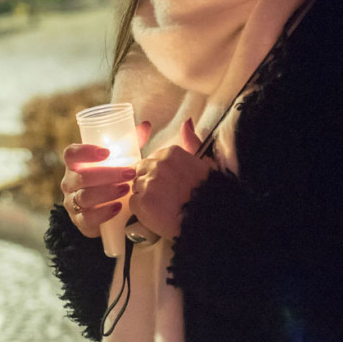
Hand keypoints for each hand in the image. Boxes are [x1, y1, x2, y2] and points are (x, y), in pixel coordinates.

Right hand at [61, 121, 151, 236]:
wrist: (103, 209)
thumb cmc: (111, 178)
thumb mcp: (119, 161)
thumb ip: (130, 143)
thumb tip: (146, 125)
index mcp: (76, 164)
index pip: (71, 154)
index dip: (85, 152)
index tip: (106, 152)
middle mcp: (70, 182)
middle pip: (82, 177)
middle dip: (107, 174)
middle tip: (129, 174)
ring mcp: (72, 202)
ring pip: (85, 197)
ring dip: (107, 192)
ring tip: (126, 189)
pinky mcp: (79, 221)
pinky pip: (87, 218)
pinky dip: (103, 213)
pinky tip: (117, 208)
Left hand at [131, 119, 213, 238]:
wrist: (209, 219)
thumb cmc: (208, 192)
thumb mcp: (205, 162)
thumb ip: (192, 141)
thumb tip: (186, 122)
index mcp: (171, 153)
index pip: (151, 161)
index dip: (159, 175)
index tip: (171, 185)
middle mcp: (158, 165)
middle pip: (140, 173)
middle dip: (149, 184)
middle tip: (166, 197)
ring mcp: (149, 183)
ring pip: (136, 188)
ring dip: (145, 197)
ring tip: (164, 207)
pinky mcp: (142, 202)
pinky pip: (134, 204)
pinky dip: (142, 211)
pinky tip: (158, 214)